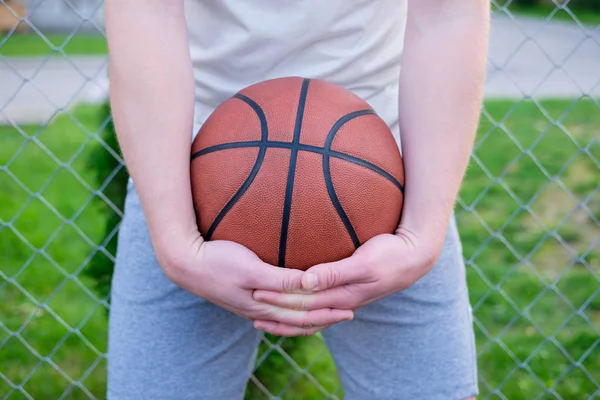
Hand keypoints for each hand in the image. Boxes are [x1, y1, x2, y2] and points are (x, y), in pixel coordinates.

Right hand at [159, 236, 353, 336]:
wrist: (185, 264)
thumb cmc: (218, 261)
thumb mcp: (252, 268)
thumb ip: (281, 279)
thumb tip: (310, 285)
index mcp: (264, 305)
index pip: (303, 314)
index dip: (327, 312)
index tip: (349, 308)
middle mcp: (259, 310)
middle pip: (298, 320)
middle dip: (324, 318)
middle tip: (347, 314)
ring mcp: (250, 307)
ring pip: (286, 319)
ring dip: (308, 319)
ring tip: (325, 316)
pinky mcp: (243, 299)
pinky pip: (274, 314)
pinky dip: (289, 316)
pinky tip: (291, 311)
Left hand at [252, 228, 442, 316]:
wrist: (415, 258)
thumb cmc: (390, 255)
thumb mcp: (364, 262)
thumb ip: (335, 272)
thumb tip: (306, 282)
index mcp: (343, 296)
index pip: (304, 303)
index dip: (279, 298)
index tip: (256, 291)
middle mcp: (342, 302)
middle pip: (304, 313)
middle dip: (278, 312)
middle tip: (251, 307)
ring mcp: (346, 299)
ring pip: (311, 314)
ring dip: (288, 316)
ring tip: (265, 315)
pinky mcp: (349, 292)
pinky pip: (320, 307)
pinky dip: (304, 311)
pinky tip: (294, 306)